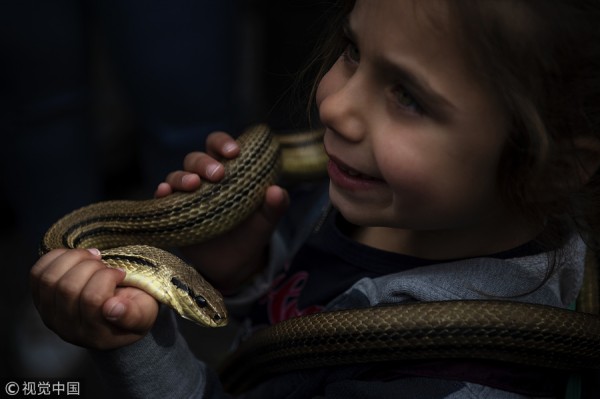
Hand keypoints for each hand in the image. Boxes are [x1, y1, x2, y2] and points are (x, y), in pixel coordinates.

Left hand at [30, 248, 158, 349]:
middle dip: (90, 266)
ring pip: (50, 278)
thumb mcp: (145, 315)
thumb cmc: (133, 311)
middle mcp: (67, 328)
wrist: (114, 317)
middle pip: (68, 287)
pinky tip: (76, 257)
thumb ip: (133, 315)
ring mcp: (49, 315)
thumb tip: (112, 308)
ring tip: (92, 258)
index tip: (121, 273)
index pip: (91, 299)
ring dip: (73, 259)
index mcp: (95, 334)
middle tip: (106, 265)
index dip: (107, 277)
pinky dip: (56, 258)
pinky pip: (37, 273)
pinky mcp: (40, 301)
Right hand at [155, 131, 288, 293]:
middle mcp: (204, 179)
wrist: (236, 264)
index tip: (234, 152)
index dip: (223, 143)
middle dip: (204, 163)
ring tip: (194, 185)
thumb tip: (277, 190)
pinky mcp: (174, 213)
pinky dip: (161, 192)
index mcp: (228, 171)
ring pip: (177, 175)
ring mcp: (186, 196)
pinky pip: (163, 199)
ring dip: (183, 177)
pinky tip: (164, 193)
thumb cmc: (252, 233)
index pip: (219, 146)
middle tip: (218, 174)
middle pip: (195, 159)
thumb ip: (276, 205)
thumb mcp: (267, 220)